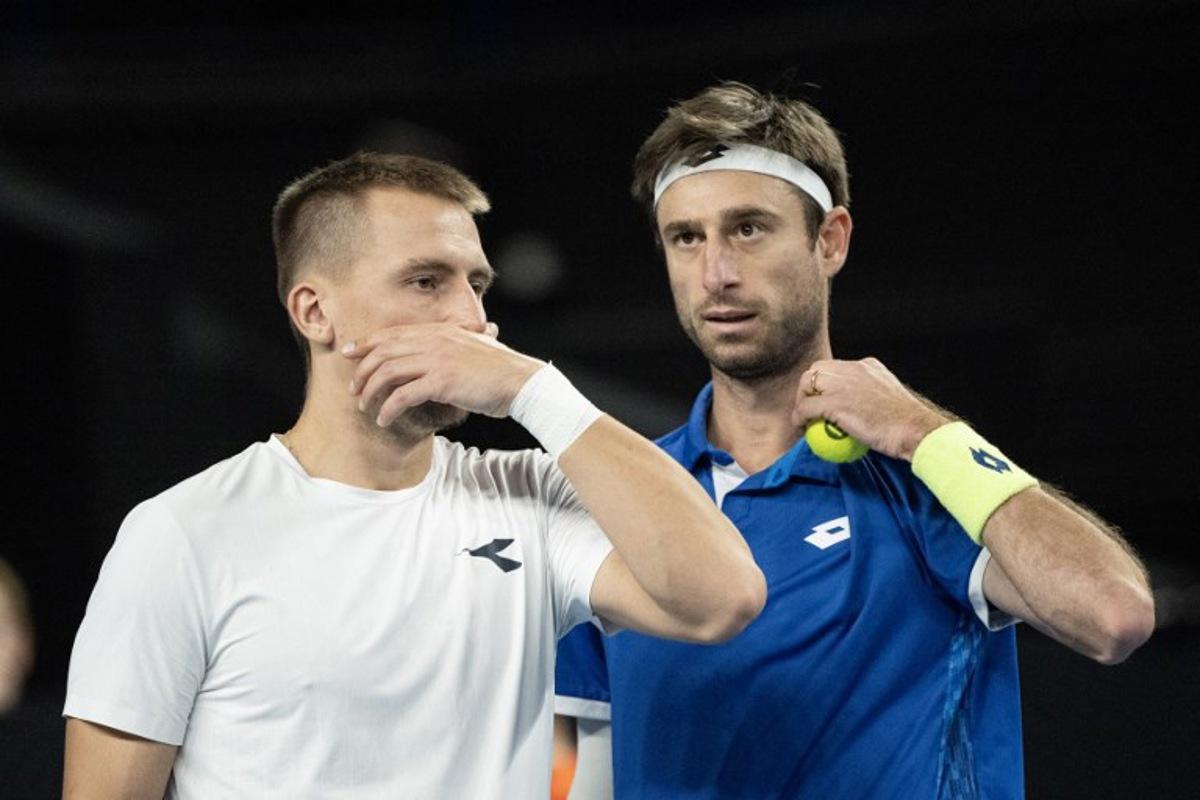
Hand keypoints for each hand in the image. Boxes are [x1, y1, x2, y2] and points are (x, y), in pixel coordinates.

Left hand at [343, 322, 543, 425]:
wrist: (522, 382)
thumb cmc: (502, 371)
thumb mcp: (475, 348)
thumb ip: (456, 346)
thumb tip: (448, 350)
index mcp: (440, 331)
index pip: (393, 333)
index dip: (366, 342)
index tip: (349, 352)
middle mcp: (434, 341)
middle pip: (383, 351)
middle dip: (362, 370)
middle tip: (353, 388)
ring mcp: (437, 360)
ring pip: (388, 372)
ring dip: (371, 391)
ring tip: (365, 407)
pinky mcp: (441, 382)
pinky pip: (403, 395)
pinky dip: (388, 409)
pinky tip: (384, 420)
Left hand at [791, 357, 950, 460]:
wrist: (915, 430)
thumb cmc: (907, 425)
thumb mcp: (889, 399)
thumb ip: (872, 396)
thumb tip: (859, 410)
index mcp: (868, 365)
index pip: (836, 367)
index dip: (825, 383)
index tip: (823, 399)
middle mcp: (854, 368)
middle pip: (817, 369)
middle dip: (808, 387)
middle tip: (808, 407)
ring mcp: (843, 383)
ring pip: (807, 383)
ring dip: (801, 400)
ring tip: (804, 418)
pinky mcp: (834, 401)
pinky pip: (806, 407)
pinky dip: (799, 417)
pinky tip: (802, 427)